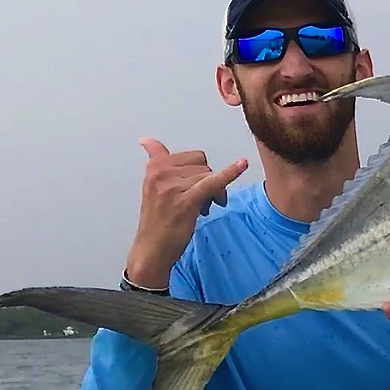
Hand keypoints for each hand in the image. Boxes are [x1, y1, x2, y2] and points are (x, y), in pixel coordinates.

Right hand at [125, 138, 247, 288]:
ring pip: (209, 176)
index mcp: (154, 167)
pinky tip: (242, 165)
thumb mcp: (153, 185)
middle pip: (203, 165)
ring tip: (202, 208)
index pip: (192, 157)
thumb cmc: (157, 219)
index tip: (194, 187)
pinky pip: (213, 182)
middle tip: (201, 201)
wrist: (152, 250)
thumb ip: (155, 160)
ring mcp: (172, 187)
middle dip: (207, 181)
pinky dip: (230, 173)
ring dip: (213, 193)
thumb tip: (146, 140)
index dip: (200, 173)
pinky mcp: (186, 201)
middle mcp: (161, 173)